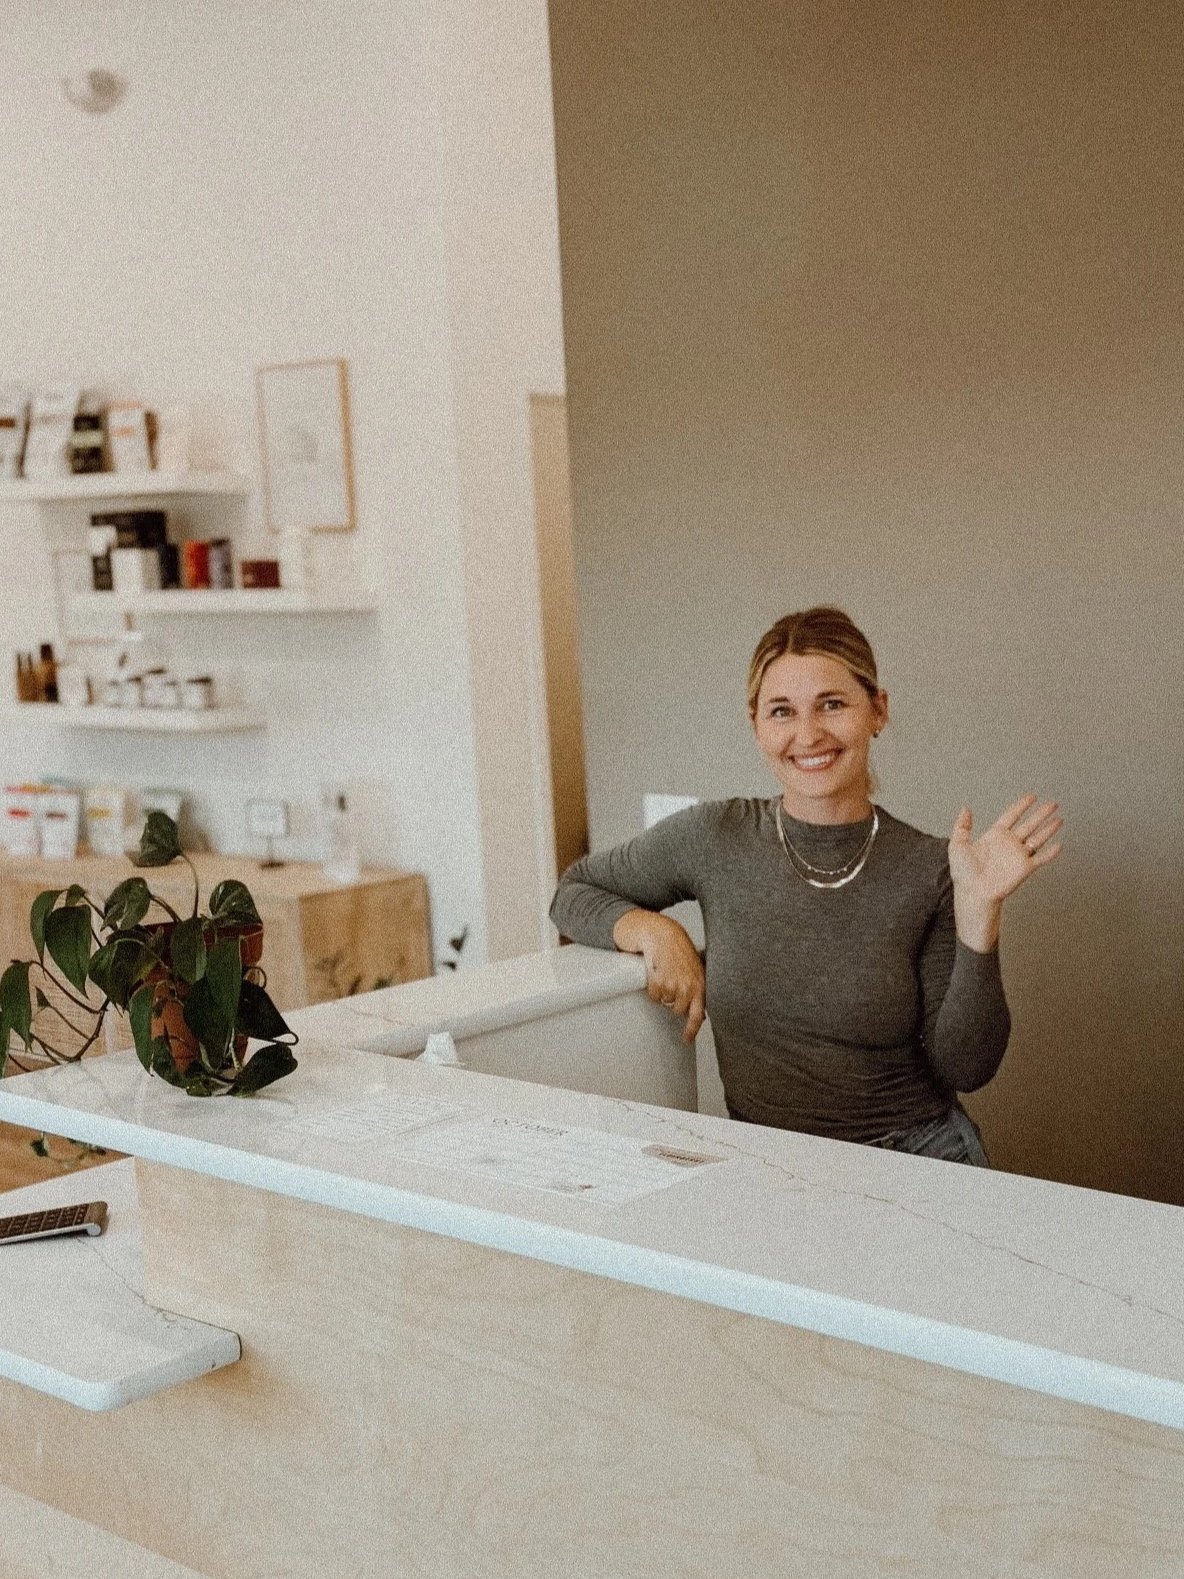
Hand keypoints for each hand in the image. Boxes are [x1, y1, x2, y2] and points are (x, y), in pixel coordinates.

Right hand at [612, 910, 705, 1043]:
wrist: (662, 934)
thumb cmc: (678, 949)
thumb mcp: (695, 969)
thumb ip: (697, 990)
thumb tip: (700, 1015)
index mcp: (700, 984)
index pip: (698, 1014)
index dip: (692, 1030)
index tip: (687, 1039)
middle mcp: (688, 987)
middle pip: (677, 1010)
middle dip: (672, 1002)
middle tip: (670, 985)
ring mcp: (673, 985)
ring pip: (663, 1002)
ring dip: (661, 992)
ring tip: (664, 974)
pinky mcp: (658, 982)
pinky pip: (652, 995)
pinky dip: (652, 987)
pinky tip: (656, 973)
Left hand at [948, 794, 1062, 949]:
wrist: (972, 891)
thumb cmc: (963, 873)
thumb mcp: (957, 844)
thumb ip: (962, 826)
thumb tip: (965, 809)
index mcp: (994, 836)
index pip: (1011, 816)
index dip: (1021, 806)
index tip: (1031, 797)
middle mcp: (1009, 844)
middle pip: (1029, 824)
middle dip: (1041, 814)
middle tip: (1053, 804)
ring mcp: (1018, 855)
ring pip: (1038, 838)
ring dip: (1049, 829)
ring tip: (1059, 819)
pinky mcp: (1024, 868)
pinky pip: (1041, 858)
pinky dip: (1051, 852)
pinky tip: (1059, 845)